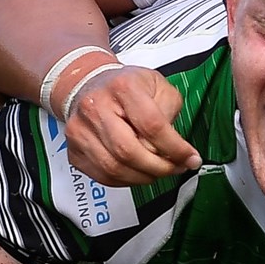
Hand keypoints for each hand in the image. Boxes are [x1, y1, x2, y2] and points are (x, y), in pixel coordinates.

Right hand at [63, 65, 200, 185]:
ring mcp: (80, 130)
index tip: (190, 158)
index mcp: (122, 87)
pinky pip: (103, 176)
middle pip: (129, 151)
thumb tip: (174, 147)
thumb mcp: (158, 86)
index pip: (151, 125)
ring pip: (114, 168)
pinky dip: (126, 180)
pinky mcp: (74, 150)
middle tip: (175, 168)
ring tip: (159, 171)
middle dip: (159, 167)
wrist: (87, 83)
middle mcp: (95, 107)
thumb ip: (169, 113)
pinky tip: (139, 172)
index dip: (175, 147)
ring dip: (143, 177)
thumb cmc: (125, 86)